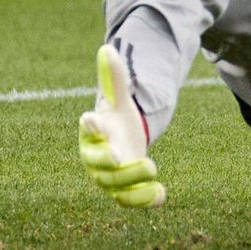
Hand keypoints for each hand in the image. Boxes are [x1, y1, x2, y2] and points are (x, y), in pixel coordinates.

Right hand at [78, 45, 166, 207]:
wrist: (119, 147)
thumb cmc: (116, 122)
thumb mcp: (118, 101)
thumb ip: (114, 78)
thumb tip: (106, 48)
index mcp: (94, 133)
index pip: (88, 128)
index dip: (90, 124)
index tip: (89, 117)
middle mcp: (96, 158)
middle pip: (100, 162)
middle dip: (111, 161)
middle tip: (126, 157)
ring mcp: (108, 177)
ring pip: (115, 185)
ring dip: (133, 181)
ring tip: (153, 169)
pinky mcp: (122, 192)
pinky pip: (129, 201)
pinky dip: (144, 200)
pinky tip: (162, 196)